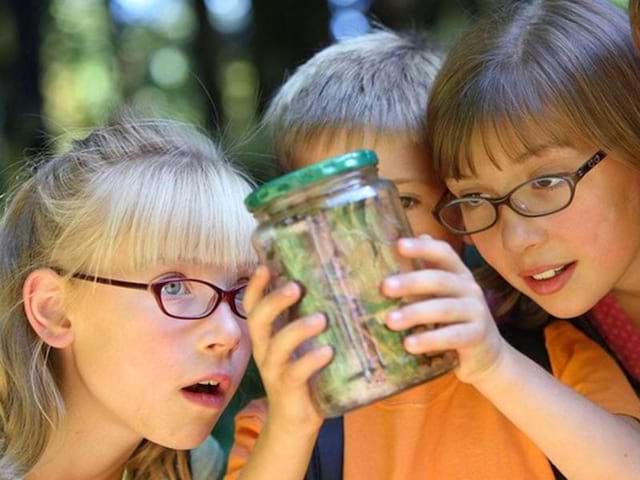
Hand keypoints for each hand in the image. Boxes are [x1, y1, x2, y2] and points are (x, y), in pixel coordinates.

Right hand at [244, 265, 332, 433]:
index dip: (256, 286)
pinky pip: (296, 372)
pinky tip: (328, 351)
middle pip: (259, 320)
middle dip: (275, 301)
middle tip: (296, 286)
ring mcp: (274, 369)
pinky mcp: (288, 388)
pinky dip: (311, 360)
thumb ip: (306, 316)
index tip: (265, 266)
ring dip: (298, 329)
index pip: (253, 306)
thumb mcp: (300, 342)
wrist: (296, 419)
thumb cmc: (303, 372)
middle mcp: (265, 349)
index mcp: (267, 335)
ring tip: (321, 319)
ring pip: (277, 345)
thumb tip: (329, 284)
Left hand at [382, 235, 506, 383]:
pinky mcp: (477, 335)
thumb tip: (396, 246)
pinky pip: (452, 336)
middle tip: (384, 287)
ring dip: (415, 313)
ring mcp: (476, 311)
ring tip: (390, 321)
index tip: (398, 245)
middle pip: (439, 280)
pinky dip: (429, 340)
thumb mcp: (438, 296)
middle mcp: (469, 288)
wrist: (485, 355)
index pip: (443, 253)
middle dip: (410, 282)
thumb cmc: (452, 320)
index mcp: (458, 273)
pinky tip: (409, 344)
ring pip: (443, 308)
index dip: (422, 248)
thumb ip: (421, 275)